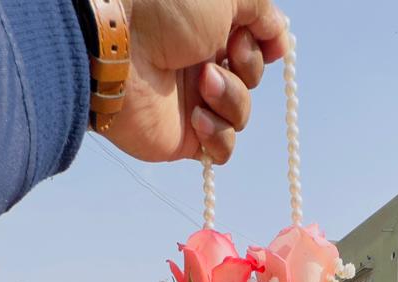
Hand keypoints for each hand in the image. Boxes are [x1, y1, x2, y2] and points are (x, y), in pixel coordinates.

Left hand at [102, 0, 288, 164]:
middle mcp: (201, 61)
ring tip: (202, 83)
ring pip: (241, 116)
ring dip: (232, 99)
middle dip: (246, 68)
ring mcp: (191, 101)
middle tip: (222, 54)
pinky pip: (222, 150)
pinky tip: (197, 118)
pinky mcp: (182, 137)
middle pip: (251, 79)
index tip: (263, 42)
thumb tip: (280, 40)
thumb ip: (261, 11)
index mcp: (209, 26)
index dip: (265, 46)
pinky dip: (219, 136)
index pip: (255, 44)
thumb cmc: (167, 5)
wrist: (117, 46)